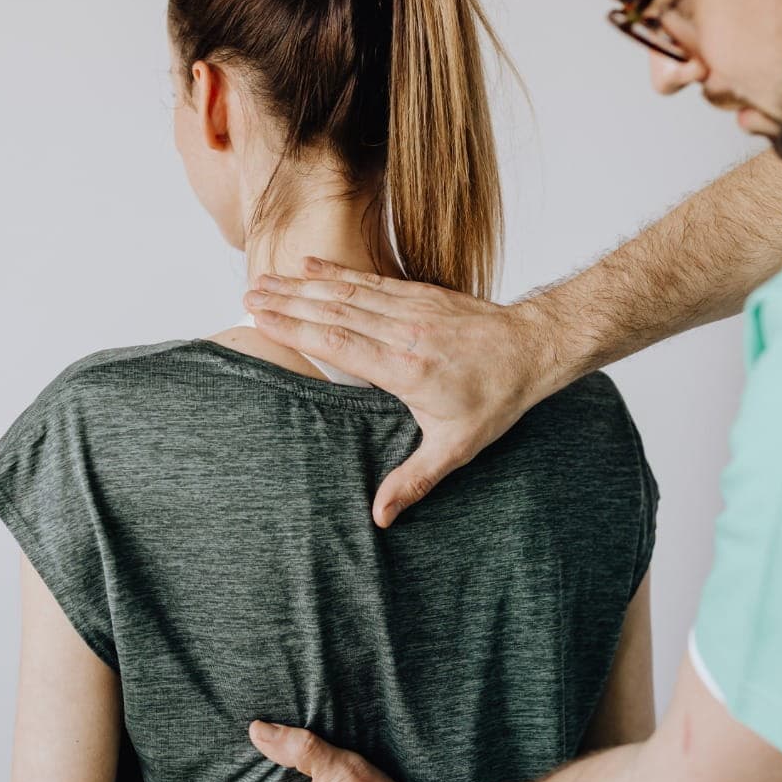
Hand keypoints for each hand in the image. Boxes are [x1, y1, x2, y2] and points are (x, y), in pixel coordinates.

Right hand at [244, 261, 552, 525]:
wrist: (535, 348)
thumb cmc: (496, 399)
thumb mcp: (457, 447)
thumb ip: (415, 479)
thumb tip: (380, 516)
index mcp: (406, 369)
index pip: (338, 345)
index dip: (297, 330)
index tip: (261, 320)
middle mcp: (403, 333)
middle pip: (334, 313)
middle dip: (287, 302)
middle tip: (247, 295)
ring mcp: (412, 309)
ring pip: (348, 292)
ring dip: (304, 284)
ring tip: (266, 278)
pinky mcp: (421, 294)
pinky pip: (371, 280)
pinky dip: (339, 271)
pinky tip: (312, 264)